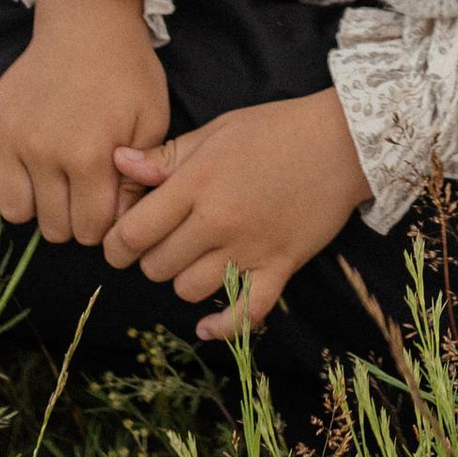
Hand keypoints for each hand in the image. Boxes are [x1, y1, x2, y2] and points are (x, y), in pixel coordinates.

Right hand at [0, 0, 169, 245]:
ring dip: (38, 205)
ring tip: (55, 182)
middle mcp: (44, 151)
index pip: (90, 229)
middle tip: (84, 193)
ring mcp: (11, 137)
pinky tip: (32, 159)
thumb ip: (136, 178)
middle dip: (73, 220)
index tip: (107, 205)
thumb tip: (117, 221)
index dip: (103, 224)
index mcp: (88, 155)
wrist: (86, 22)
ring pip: (14, 211)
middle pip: (53, 228)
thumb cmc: (127, 73)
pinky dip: (10, 178)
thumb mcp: (150, 122)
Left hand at [100, 86, 372, 338]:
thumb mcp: (215, 131)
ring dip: (183, 280)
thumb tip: (117, 163)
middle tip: (160, 243)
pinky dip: (224, 327)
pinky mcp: (280, 266)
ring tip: (192, 260)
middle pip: (157, 266)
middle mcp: (218, 220)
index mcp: (196, 183)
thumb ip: (166, 155)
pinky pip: (247, 312)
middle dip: (149, 259)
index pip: (132, 232)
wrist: (342, 142)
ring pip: (190, 290)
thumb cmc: (274, 129)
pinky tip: (207, 326)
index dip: (115, 244)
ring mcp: (250, 247)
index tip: (118, 242)